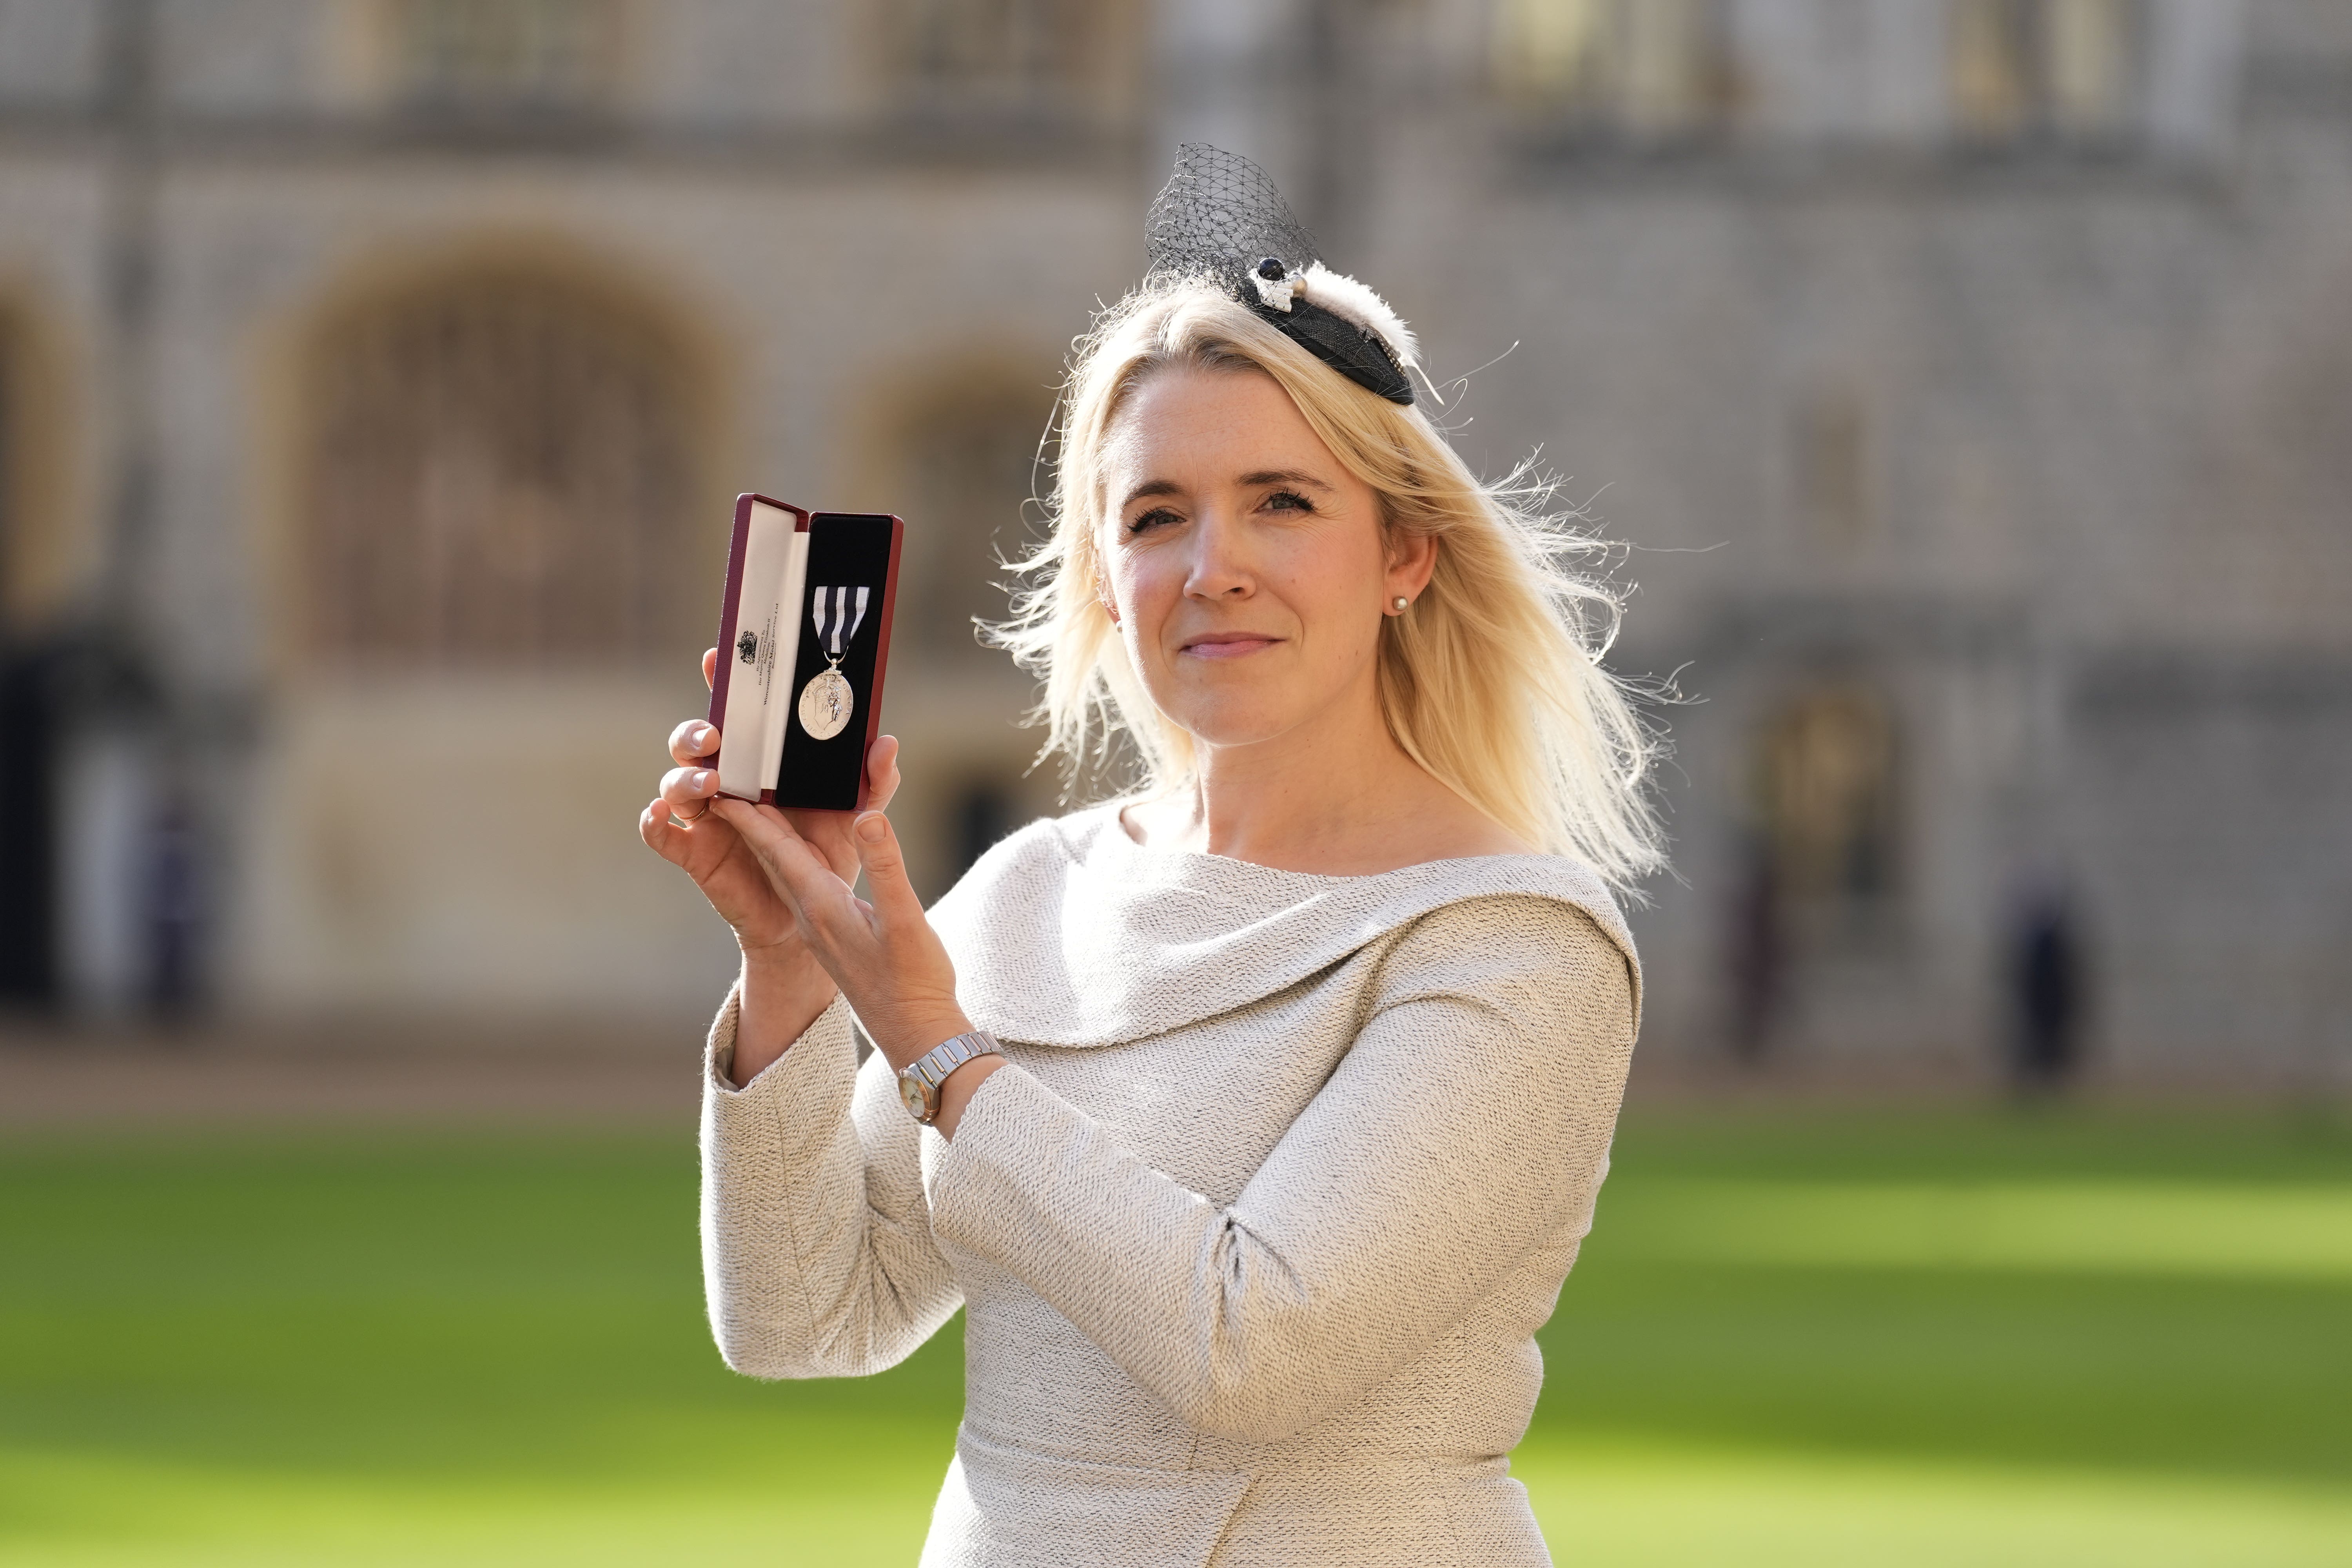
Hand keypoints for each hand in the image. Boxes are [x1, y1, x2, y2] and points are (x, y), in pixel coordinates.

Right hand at [639, 646, 902, 960]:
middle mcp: (726, 779)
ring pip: (676, 782)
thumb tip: (885, 742)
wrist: (812, 915)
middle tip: (715, 736)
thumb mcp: (857, 816)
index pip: (736, 714)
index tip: (718, 659)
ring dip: (685, 777)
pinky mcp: (694, 852)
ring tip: (709, 782)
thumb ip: (873, 781)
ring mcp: (705, 815)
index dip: (722, 683)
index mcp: (761, 760)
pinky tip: (660, 814)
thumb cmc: (828, 853)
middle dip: (696, 732)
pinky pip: (661, 833)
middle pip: (694, 741)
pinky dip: (653, 821)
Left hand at [712, 796, 969, 1073]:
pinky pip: (807, 887)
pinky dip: (798, 861)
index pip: (777, 852)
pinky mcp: (837, 937)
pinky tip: (805, 856)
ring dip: (772, 840)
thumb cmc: (913, 980)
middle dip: (753, 821)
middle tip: (732, 786)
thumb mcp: (905, 919)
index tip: (723, 790)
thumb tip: (867, 816)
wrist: (916, 1034)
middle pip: (773, 859)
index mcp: (821, 906)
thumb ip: (884, 866)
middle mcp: (813, 916)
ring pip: (788, 873)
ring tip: (760, 810)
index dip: (751, 818)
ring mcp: (822, 929)